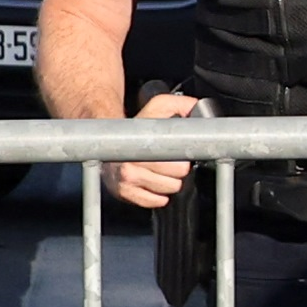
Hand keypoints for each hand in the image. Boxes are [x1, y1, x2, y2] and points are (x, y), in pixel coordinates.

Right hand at [105, 88, 209, 224]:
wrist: (108, 140)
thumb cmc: (137, 126)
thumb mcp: (158, 107)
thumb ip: (180, 105)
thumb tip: (198, 107)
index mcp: (140, 143)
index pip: (177, 164)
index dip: (184, 159)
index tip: (181, 154)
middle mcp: (130, 164)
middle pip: (175, 179)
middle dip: (178, 171)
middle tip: (170, 161)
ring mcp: (126, 180)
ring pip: (167, 191)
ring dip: (169, 183)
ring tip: (161, 170)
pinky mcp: (124, 193)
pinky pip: (155, 202)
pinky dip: (158, 195)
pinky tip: (153, 181)